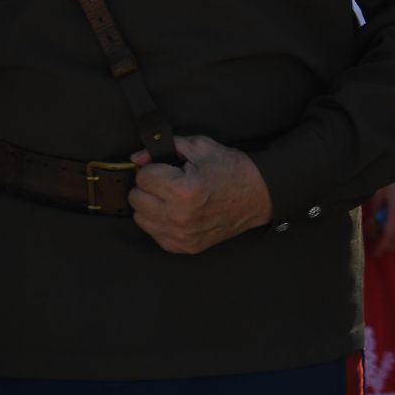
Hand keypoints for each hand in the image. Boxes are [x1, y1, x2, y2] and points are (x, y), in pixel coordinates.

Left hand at [128, 134, 272, 253]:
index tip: (167, 168)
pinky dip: (160, 222)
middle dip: (150, 186)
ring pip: (140, 218)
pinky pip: (154, 233)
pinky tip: (176, 212)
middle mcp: (180, 217)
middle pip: (136, 198)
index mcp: (184, 190)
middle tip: (169, 181)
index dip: (154, 167)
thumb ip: (168, 147)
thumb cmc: (232, 170)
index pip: (143, 176)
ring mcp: (181, 236)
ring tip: (172, 196)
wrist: (258, 196)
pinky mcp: (184, 247)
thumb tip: (137, 158)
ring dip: (151, 205)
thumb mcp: (203, 148)